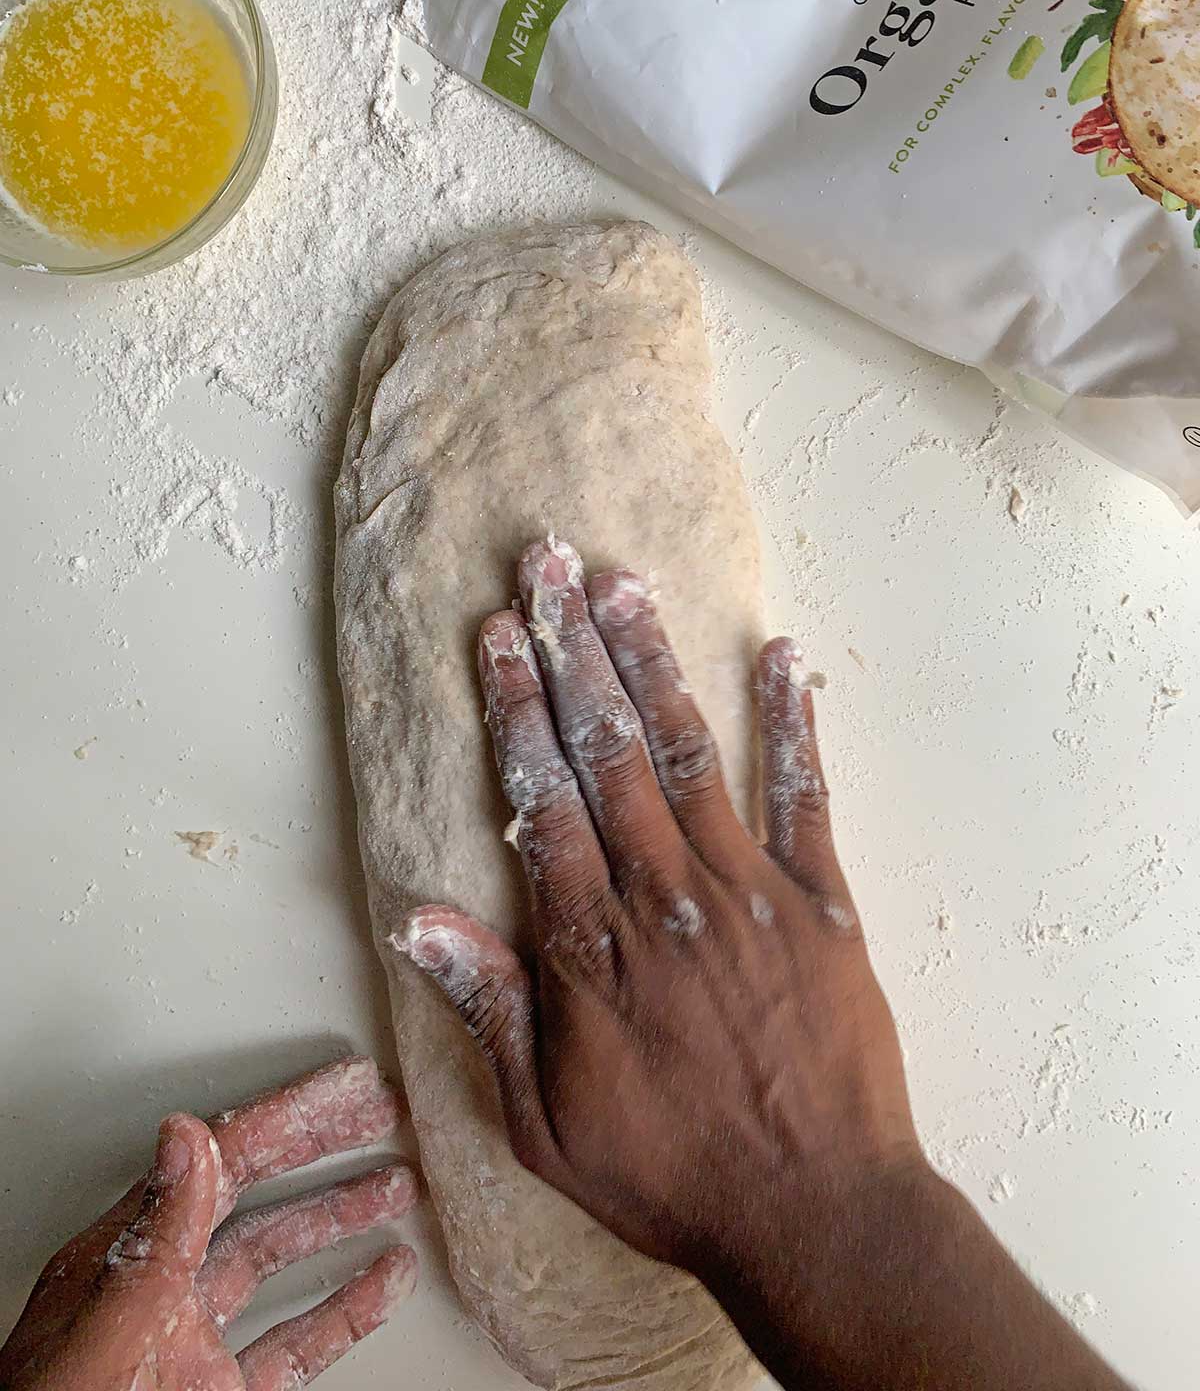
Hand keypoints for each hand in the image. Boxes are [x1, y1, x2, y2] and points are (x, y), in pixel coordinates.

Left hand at [1, 1058, 417, 1390]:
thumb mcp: (107, 1333)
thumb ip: (151, 1241)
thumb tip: (184, 1138)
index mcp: (121, 1267)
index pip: (217, 1166)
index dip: (287, 1118)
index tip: (344, 1088)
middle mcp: (160, 1297)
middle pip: (256, 1199)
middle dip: (322, 1150)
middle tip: (380, 1112)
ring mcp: (190, 1348)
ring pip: (278, 1261)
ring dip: (340, 1221)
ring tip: (397, 1187)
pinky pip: (295, 1342)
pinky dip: (346, 1309)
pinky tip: (383, 1281)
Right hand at [396, 540, 1131, 1390]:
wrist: (819, 1213)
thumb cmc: (672, 1175)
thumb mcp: (544, 1121)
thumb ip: (488, 1008)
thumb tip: (414, 918)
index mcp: (591, 943)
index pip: (541, 796)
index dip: (514, 706)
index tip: (497, 633)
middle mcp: (664, 894)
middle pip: (606, 748)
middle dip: (571, 648)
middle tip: (549, 566)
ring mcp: (749, 888)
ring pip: (689, 751)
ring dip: (653, 662)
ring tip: (626, 585)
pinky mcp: (822, 900)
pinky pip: (803, 795)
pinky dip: (793, 723)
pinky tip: (781, 657)